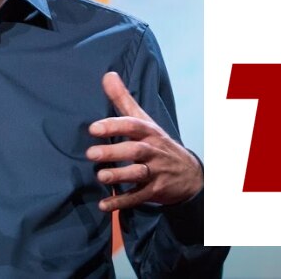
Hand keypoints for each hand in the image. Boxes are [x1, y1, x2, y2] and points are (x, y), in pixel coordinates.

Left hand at [87, 72, 202, 211]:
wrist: (190, 173)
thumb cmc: (158, 142)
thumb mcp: (144, 120)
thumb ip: (123, 99)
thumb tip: (107, 74)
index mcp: (148, 132)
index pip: (132, 126)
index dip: (114, 126)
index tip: (93, 128)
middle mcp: (152, 151)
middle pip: (134, 150)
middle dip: (114, 152)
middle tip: (91, 154)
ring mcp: (155, 172)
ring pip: (138, 174)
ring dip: (119, 176)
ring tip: (100, 177)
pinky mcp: (155, 191)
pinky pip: (138, 197)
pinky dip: (122, 203)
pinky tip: (104, 205)